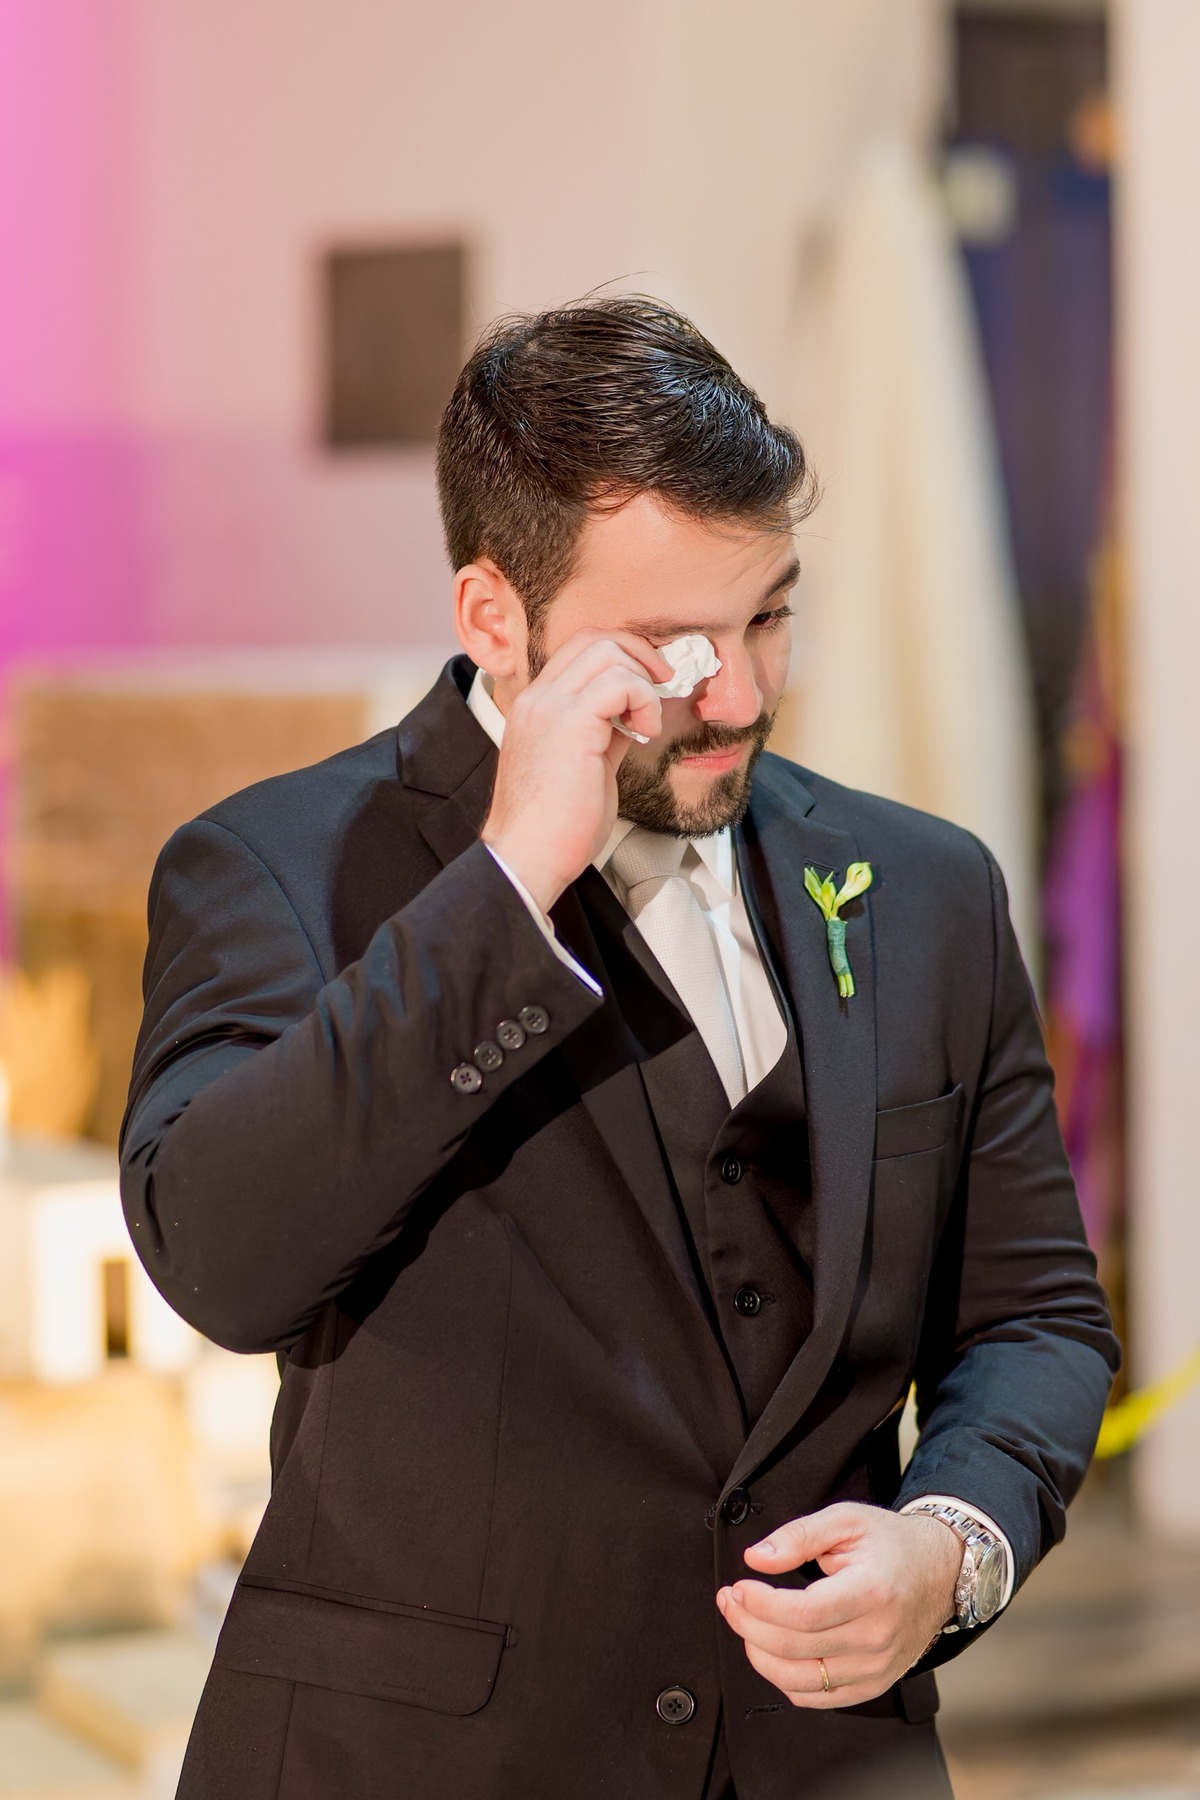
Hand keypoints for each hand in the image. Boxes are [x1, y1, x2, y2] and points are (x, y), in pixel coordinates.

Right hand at [481, 630, 673, 912]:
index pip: (580, 648)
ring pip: (609, 651)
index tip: (651, 684)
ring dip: (643, 681)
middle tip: (663, 689)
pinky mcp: (570, 724)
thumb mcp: (585, 765)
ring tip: (648, 723)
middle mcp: (538, 697)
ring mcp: (550, 707)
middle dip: (641, 656)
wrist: (529, 859)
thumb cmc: (557, 827)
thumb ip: (605, 732)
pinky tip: (644, 732)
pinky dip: (643, 700)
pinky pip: (620, 682)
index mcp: (537, 705)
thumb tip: (635, 714)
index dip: (624, 655)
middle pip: (596, 638)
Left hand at [715, 1503, 961, 1708]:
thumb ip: (798, 1535)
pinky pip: (816, 1697)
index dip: (761, 1605)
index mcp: (872, 1592)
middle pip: (794, 1648)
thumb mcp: (845, 1520)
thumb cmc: (892, 1545)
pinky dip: (784, 1679)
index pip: (804, 1614)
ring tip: (745, 1624)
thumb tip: (756, 1558)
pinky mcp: (872, 1685)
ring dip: (758, 1655)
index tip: (738, 1587)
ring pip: (799, 1680)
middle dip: (747, 1624)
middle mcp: (876, 1638)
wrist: (939, 1572)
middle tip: (731, 1600)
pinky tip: (772, 1651)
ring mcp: (876, 1668)